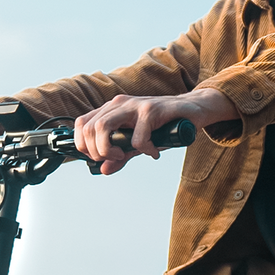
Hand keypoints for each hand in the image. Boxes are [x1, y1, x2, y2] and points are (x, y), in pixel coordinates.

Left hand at [74, 88, 234, 175]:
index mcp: (112, 109)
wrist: (192, 110)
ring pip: (103, 126)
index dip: (83, 145)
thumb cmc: (163, 125)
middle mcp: (119, 104)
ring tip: (124, 154)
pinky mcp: (151, 109)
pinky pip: (137, 137)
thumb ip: (120, 156)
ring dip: (109, 148)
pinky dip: (144, 150)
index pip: (82, 124)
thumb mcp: (137, 143)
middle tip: (114, 158)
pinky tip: (154, 151)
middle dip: (96, 150)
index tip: (98, 158)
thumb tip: (103, 170)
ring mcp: (134, 105)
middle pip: (89, 127)